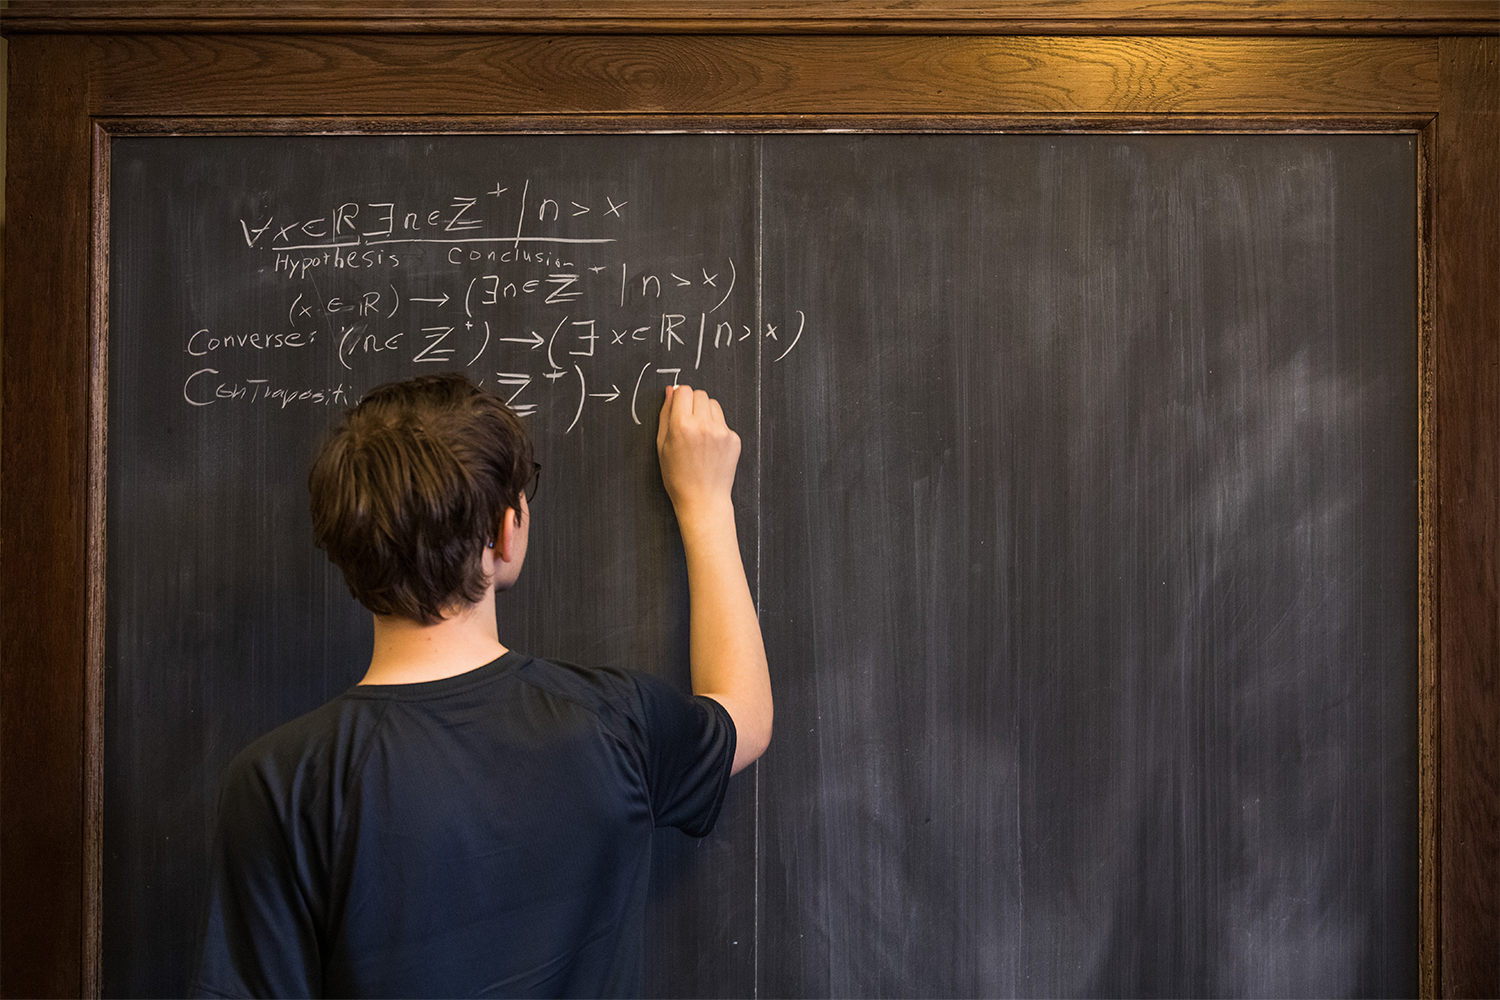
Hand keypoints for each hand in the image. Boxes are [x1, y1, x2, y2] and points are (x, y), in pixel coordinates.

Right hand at [656, 385, 740, 522]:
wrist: (703, 499)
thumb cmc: (678, 477)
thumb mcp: (662, 445)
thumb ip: (665, 414)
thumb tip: (670, 391)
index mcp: (682, 425)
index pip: (683, 390)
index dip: (679, 397)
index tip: (679, 407)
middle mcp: (703, 425)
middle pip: (700, 394)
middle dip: (692, 403)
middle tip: (688, 422)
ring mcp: (721, 431)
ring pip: (713, 404)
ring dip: (706, 412)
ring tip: (700, 434)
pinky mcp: (734, 438)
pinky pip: (723, 421)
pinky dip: (717, 428)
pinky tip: (710, 446)